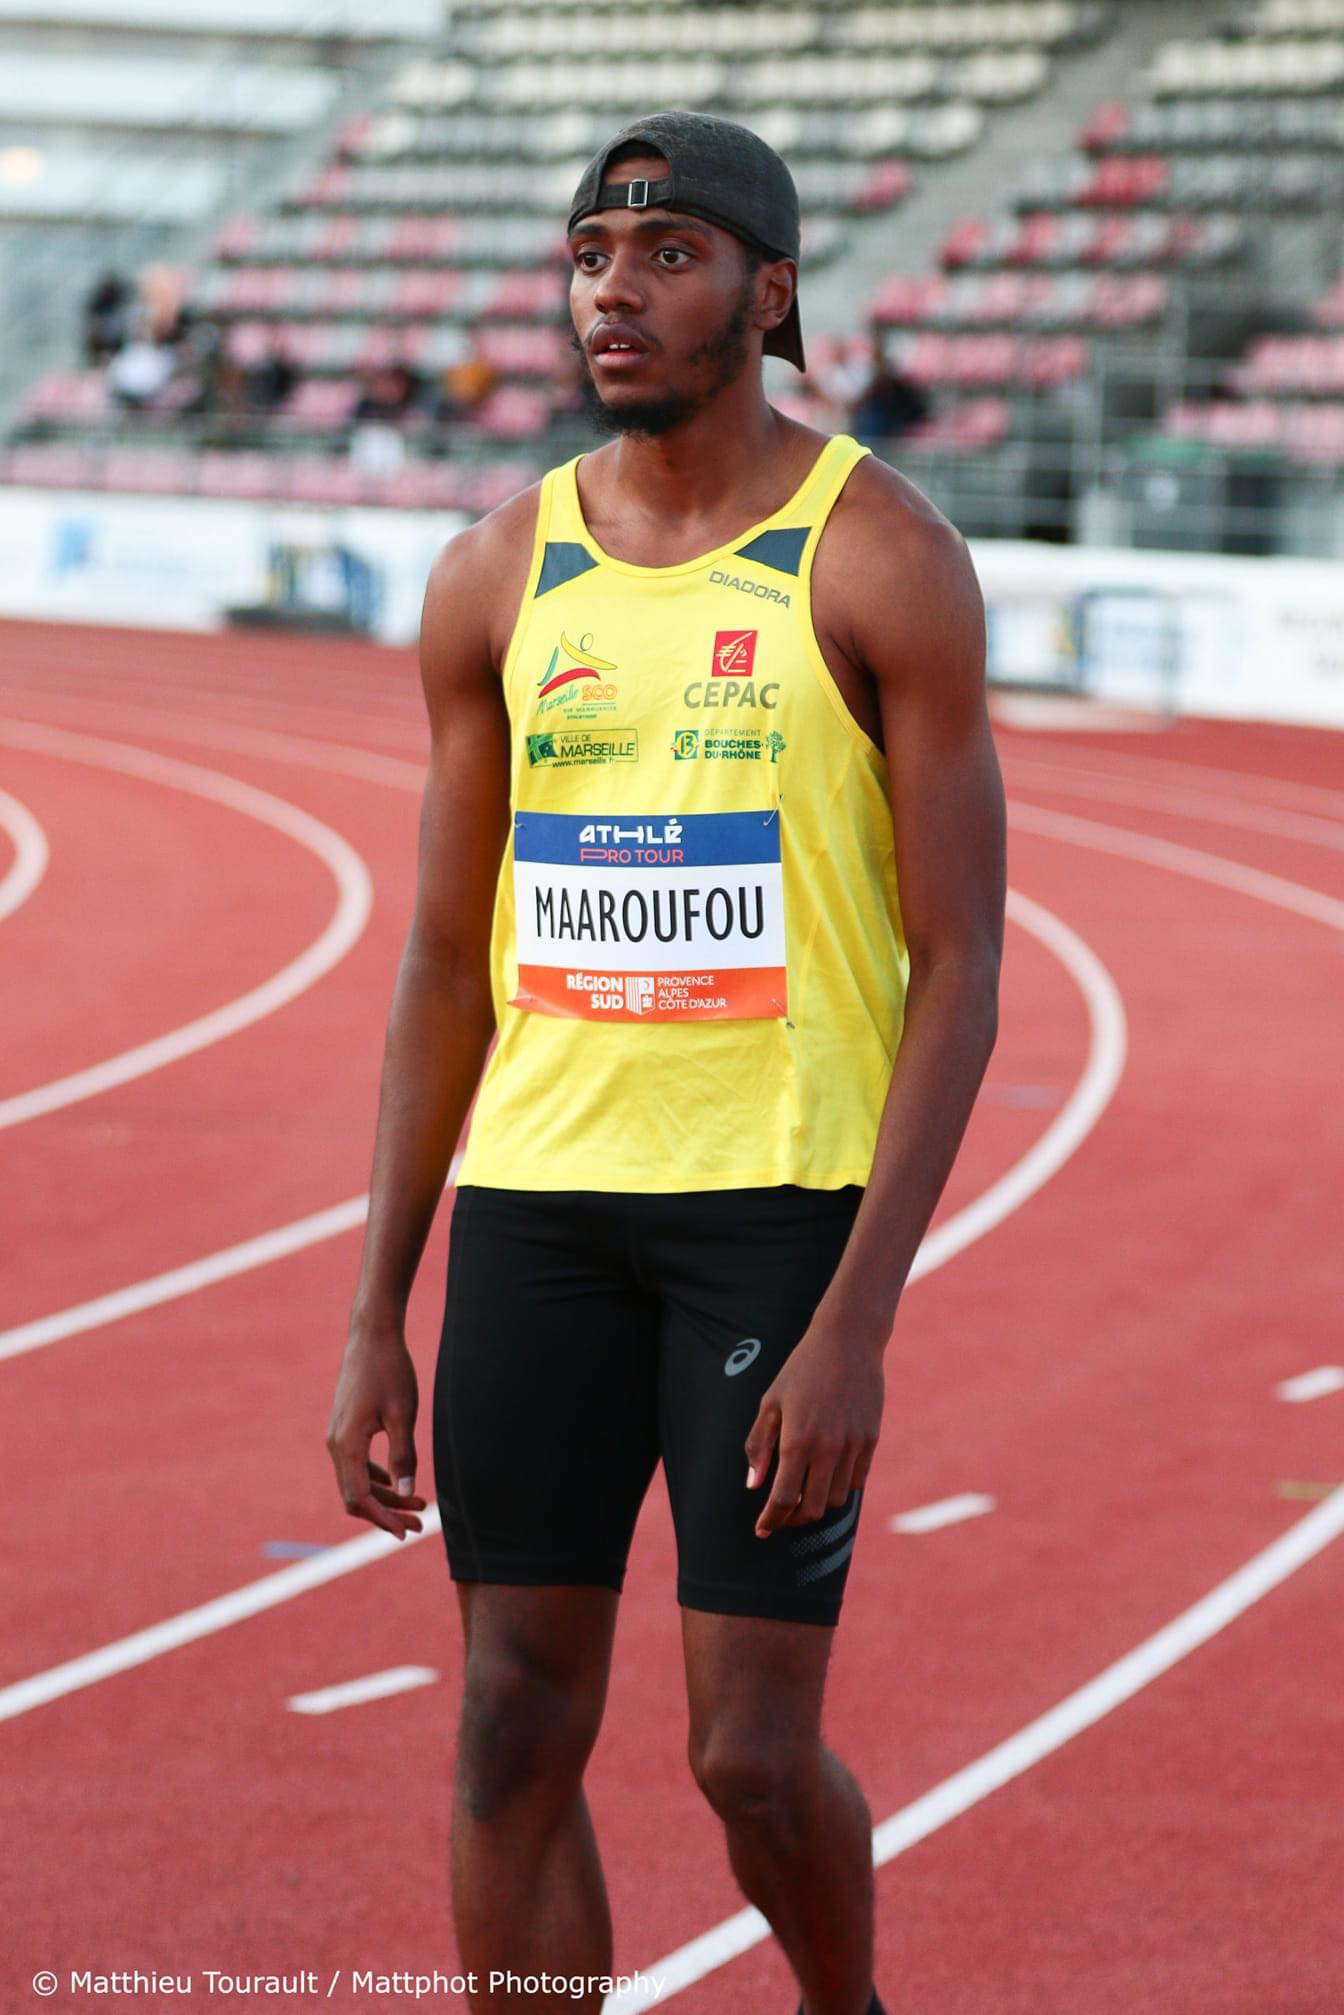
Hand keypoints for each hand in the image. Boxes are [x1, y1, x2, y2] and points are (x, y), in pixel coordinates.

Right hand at [326, 1329, 425, 1539]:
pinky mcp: (346, 1427)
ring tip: (418, 1503)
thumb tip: (407, 1491)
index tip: (408, 1531)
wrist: (372, 1335)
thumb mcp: (403, 1414)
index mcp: (347, 1445)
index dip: (383, 1519)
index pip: (359, 1498)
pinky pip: (357, 1463)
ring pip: (357, 1480)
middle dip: (387, 1512)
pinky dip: (376, 1477)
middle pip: (356, 1495)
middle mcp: (336, 1444)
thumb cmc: (390, 1370)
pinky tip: (397, 1481)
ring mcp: (338, 1435)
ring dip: (385, 1496)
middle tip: (420, 1523)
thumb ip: (404, 1455)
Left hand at [744, 1327, 883, 1538]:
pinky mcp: (871, 1440)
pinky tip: (827, 1478)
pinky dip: (841, 1488)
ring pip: (838, 1499)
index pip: (783, 1498)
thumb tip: (753, 1484)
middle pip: (813, 1508)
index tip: (762, 1529)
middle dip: (794, 1519)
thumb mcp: (771, 1402)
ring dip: (819, 1504)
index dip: (771, 1519)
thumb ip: (759, 1445)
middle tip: (782, 1515)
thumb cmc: (802, 1368)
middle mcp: (828, 1448)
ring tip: (804, 1494)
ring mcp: (853, 1446)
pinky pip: (857, 1480)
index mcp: (797, 1440)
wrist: (848, 1341)